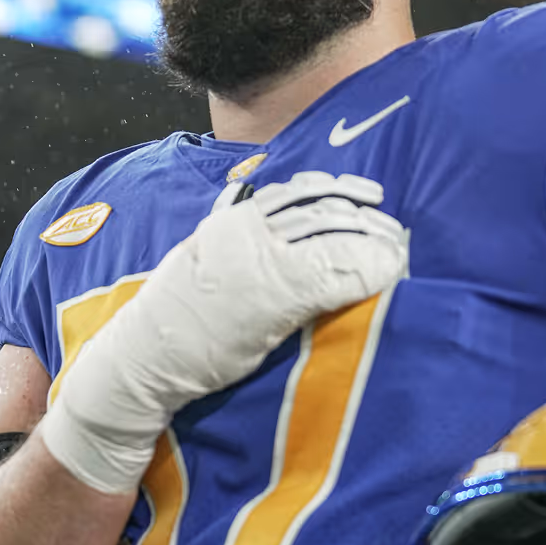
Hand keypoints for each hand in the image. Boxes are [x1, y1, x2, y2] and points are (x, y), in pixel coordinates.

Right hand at [39, 171, 406, 493]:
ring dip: (375, 240)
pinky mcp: (278, 296)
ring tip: (397, 249)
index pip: (299, 191)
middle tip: (394, 226)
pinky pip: (337, 272)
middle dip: (366, 215)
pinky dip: (369, 269)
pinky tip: (388, 273)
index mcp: (234, 219)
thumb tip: (268, 225)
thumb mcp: (203, 258)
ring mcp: (264, 261)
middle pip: (324, 209)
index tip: (367, 195)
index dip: (340, 189)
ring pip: (336, 234)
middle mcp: (251, 231)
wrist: (148, 354)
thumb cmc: (177, 317)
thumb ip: (238, 238)